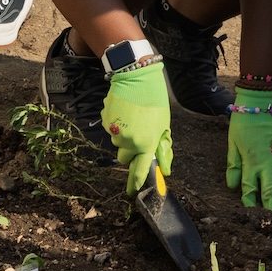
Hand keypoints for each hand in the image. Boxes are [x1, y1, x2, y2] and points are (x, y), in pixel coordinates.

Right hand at [103, 63, 173, 192]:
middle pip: (124, 158)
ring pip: (117, 142)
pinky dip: (116, 125)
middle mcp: (130, 141)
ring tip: (132, 118)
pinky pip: (110, 130)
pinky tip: (124, 112)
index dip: (135, 183)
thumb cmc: (154, 102)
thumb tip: (166, 169)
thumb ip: (163, 148)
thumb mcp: (164, 126)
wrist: (137, 79)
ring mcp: (116, 132)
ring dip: (123, 136)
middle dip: (128, 152)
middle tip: (137, 136)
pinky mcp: (106, 122)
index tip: (133, 191)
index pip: (140, 170)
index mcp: (147, 144)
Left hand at [226, 88, 271, 209]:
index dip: (249, 203)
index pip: (250, 190)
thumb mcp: (233, 144)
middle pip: (271, 192)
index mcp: (251, 163)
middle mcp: (268, 165)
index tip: (249, 212)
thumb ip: (234, 166)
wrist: (261, 104)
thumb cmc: (243, 124)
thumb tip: (232, 186)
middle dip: (271, 207)